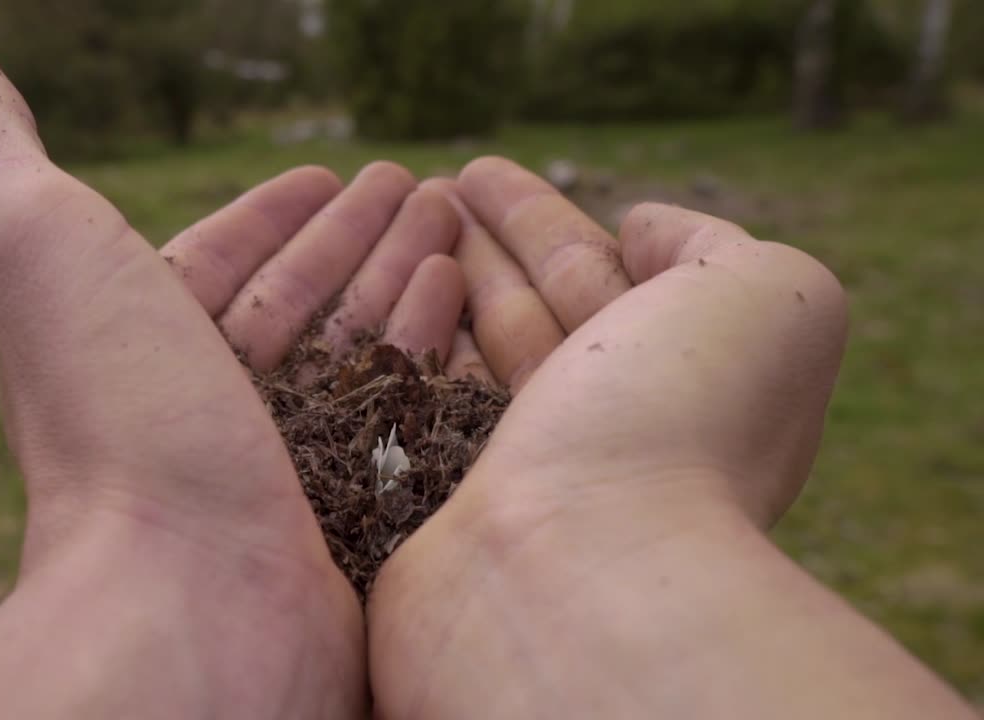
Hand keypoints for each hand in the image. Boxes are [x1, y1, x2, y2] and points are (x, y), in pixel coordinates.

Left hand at [0, 45, 462, 718]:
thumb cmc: (116, 420)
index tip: (329, 170)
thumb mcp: (36, 253)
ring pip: (357, 350)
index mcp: (137, 351)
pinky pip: (400, 408)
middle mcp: (205, 414)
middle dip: (357, 235)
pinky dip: (430, 346)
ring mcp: (284, 468)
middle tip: (419, 185)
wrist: (191, 602)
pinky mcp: (355, 508)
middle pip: (300, 300)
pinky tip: (461, 297)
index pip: (219, 260)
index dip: (272, 212)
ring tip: (451, 222)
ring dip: (404, 276)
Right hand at [369, 159, 973, 717]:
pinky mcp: (442, 502)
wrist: (581, 569)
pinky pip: (423, 404)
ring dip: (434, 278)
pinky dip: (406, 345)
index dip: (536, 219)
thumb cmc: (683, 423)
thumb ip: (713, 248)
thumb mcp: (771, 300)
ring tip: (390, 217)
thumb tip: (638, 227)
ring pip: (470, 352)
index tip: (479, 173)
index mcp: (678, 382)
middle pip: (527, 309)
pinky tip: (379, 295)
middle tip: (422, 186)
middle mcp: (598, 428)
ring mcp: (516, 470)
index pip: (601, 278)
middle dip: (478, 241)